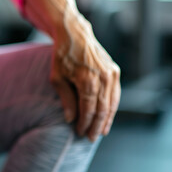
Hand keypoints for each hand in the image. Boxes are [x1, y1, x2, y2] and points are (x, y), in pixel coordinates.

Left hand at [50, 11, 120, 140]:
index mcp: (87, 80)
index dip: (84, 123)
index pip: (88, 109)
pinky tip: (107, 116)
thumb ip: (66, 99)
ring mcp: (111, 73)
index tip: (79, 132)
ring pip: (112, 103)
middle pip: (102, 109)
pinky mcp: (114, 70)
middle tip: (90, 138)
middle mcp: (102, 78)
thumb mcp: (57, 78)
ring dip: (107, 119)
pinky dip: (112, 106)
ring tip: (101, 131)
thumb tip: (71, 119)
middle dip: (96, 125)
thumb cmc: (62, 56)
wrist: (75, 34)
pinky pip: (115, 93)